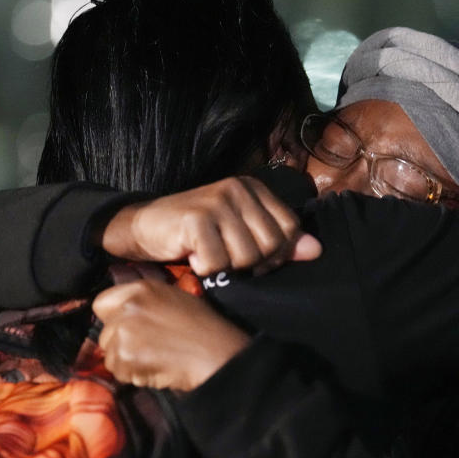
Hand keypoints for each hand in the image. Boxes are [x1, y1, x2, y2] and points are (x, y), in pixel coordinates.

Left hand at [94, 279, 250, 390]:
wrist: (215, 353)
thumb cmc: (202, 328)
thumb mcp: (173, 299)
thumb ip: (144, 302)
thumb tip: (122, 313)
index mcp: (139, 289)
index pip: (101, 303)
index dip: (113, 318)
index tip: (126, 328)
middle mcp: (128, 307)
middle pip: (105, 332)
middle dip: (121, 343)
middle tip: (148, 347)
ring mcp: (125, 332)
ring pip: (109, 354)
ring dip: (127, 362)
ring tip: (154, 358)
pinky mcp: (126, 356)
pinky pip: (118, 372)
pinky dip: (133, 375)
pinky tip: (155, 368)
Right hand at [100, 176, 321, 275]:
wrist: (143, 226)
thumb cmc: (195, 233)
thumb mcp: (240, 233)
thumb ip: (278, 241)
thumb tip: (315, 250)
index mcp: (253, 188)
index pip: (290, 228)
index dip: (277, 253)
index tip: (254, 260)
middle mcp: (238, 189)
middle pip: (271, 244)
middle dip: (251, 263)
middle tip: (226, 259)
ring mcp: (217, 201)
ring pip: (247, 256)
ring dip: (226, 267)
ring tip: (208, 254)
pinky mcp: (197, 218)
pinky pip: (218, 262)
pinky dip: (204, 269)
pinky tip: (192, 256)